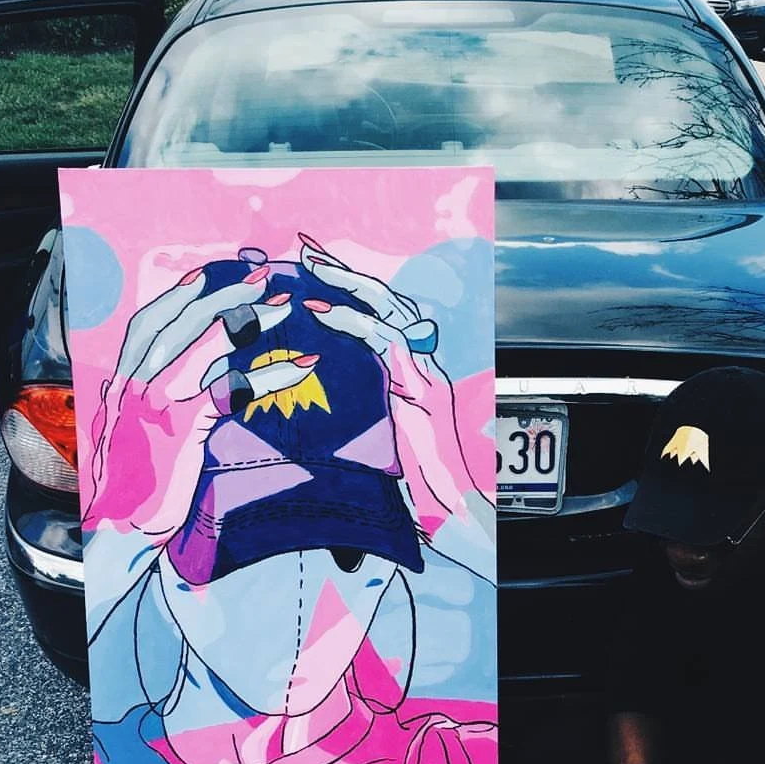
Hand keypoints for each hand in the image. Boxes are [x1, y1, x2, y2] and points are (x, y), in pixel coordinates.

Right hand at [87, 263, 306, 539]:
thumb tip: (168, 373)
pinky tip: (299, 365)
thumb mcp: (132, 432)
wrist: (122, 530)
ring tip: (283, 308)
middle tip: (260, 277)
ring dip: (249, 323)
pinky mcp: (184, 430)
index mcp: (120, 382)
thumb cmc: (132, 483)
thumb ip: (145, 399)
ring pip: (206, 350)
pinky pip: (232, 389)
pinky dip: (270, 373)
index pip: (148, 324)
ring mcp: (157, 407)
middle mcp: (134, 387)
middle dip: (222, 296)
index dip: (179, 296)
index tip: (209, 276)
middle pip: (180, 326)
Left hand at [296, 232, 494, 558]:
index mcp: (415, 373)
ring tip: (310, 268)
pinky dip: (352, 322)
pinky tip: (321, 312)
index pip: (384, 317)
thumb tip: (321, 392)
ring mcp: (426, 374)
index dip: (350, 291)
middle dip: (344, 273)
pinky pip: (386, 340)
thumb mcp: (384, 437)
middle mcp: (425, 366)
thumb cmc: (422, 487)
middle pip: (387, 301)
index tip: (316, 271)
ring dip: (346, 285)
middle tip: (307, 250)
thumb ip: (364, 408)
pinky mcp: (422, 388)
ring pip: (388, 310)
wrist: (457, 513)